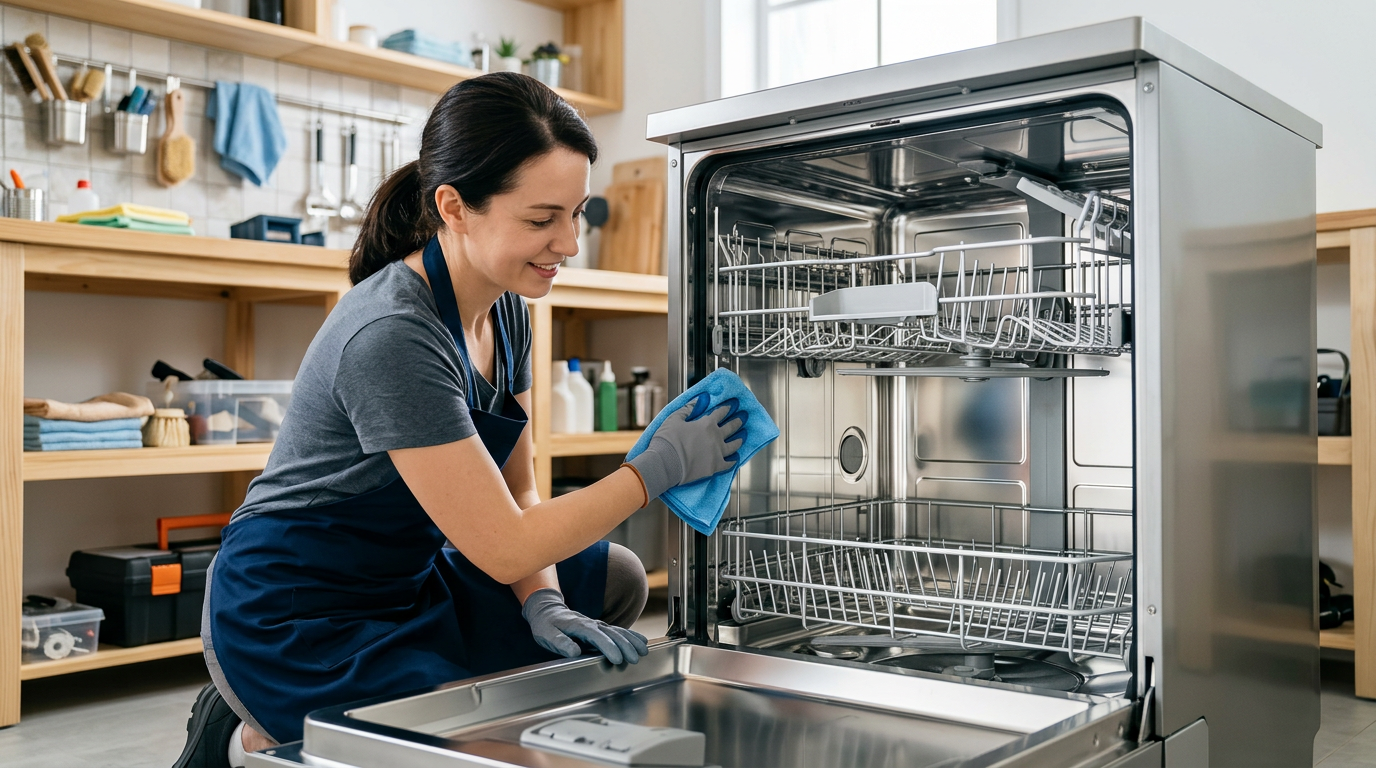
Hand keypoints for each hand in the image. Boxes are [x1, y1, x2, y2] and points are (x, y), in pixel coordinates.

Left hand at [521, 589, 648, 664]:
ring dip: (632, 640)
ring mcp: (598, 624)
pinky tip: (642, 641)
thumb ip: (560, 642)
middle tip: (636, 658)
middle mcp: (592, 623)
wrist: (547, 610)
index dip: (608, 647)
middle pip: (612, 634)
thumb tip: (574, 651)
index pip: (597, 637)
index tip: (617, 659)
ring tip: (644, 650)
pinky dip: (631, 635)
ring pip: (618, 631)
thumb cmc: (547, 625)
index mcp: (579, 626)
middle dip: (625, 646)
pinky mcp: (600, 628)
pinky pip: (618, 631)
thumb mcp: (547, 634)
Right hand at [627, 398, 743, 500]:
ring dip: (739, 440)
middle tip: (744, 417)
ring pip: (734, 445)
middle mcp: (716, 437)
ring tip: (743, 437)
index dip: (727, 408)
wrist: (665, 464)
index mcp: (707, 424)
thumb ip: (689, 408)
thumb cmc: (667, 440)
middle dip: (738, 421)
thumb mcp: (675, 418)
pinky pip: (729, 464)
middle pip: (731, 427)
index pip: (720, 413)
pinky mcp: (715, 468)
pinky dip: (733, 461)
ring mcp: (717, 453)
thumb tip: (701, 399)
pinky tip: (735, 459)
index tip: (733, 405)